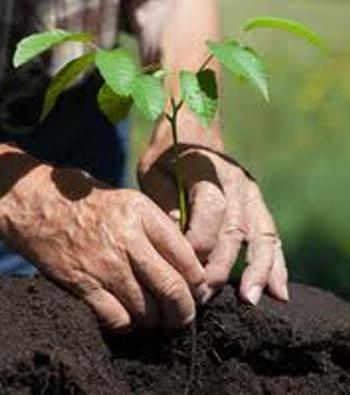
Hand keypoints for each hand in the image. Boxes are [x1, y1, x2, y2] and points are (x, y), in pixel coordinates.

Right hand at [0, 164, 204, 332]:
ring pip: (146, 309)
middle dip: (184, 310)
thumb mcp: (133, 203)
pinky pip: (117, 318)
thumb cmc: (95, 206)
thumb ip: (162, 230)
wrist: (44, 207)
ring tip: (157, 318)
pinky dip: (128, 324)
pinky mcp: (83, 284)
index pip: (186, 257)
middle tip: (184, 316)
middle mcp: (127, 240)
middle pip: (171, 288)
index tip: (198, 291)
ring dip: (156, 320)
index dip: (198, 281)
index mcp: (143, 215)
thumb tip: (190, 263)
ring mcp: (104, 264)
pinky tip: (128, 317)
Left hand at [138, 143, 288, 305]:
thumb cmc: (167, 159)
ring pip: (262, 237)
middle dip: (219, 268)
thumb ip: (165, 206)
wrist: (193, 136)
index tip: (183, 270)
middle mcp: (237, 183)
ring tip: (249, 301)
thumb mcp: (154, 174)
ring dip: (257, 272)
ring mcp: (252, 195)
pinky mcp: (259, 207)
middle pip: (235, 231)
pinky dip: (276, 265)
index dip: (198, 243)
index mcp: (209, 170)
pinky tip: (277, 292)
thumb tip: (178, 245)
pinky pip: (271, 238)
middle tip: (202, 297)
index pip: (211, 211)